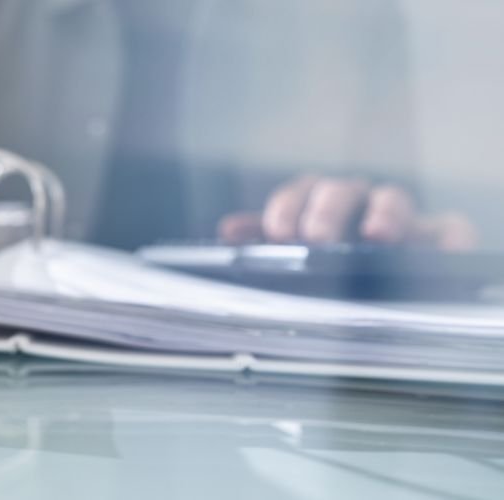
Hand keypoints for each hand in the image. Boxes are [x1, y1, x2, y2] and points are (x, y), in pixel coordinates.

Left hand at [218, 175, 477, 250]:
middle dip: (326, 209)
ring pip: (393, 199)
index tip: (279, 233)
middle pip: (342, 190)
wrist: (381, 299)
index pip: (300, 193)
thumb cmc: (331, 272)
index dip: (286, 208)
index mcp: (319, 206)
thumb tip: (229, 234)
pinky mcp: (439, 239)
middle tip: (317, 238)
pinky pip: (452, 229)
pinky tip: (449, 250)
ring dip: (384, 212)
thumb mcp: (292, 257)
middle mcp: (358, 206)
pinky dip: (453, 238)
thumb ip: (261, 244)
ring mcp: (400, 220)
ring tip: (377, 234)